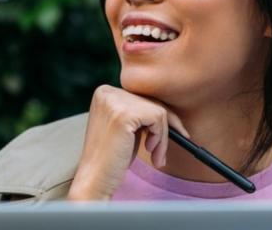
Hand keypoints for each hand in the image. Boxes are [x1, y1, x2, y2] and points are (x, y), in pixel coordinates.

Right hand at [67, 84, 189, 200]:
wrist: (95, 179)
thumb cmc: (111, 159)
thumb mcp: (126, 129)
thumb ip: (140, 115)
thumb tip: (170, 112)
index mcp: (105, 93)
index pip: (142, 96)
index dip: (159, 115)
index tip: (177, 130)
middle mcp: (107, 92)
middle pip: (151, 101)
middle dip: (163, 128)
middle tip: (162, 151)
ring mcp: (114, 102)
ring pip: (158, 111)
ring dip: (162, 136)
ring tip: (155, 155)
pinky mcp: (124, 115)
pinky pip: (158, 118)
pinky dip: (160, 138)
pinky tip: (150, 150)